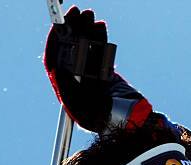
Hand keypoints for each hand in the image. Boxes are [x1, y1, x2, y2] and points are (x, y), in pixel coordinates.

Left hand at [44, 6, 151, 132]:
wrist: (135, 125)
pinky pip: (100, 53)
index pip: (55, 62)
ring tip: (90, 15)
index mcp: (68, 93)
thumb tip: (56, 71)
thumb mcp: (85, 109)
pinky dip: (100, 39)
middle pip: (69, 52)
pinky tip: (100, 27)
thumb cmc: (109, 122)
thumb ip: (69, 91)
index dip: (56, 42)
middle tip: (76, 12)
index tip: (60, 25)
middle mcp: (78, 85)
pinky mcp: (107, 76)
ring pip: (85, 49)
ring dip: (86, 30)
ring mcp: (93, 80)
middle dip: (72, 30)